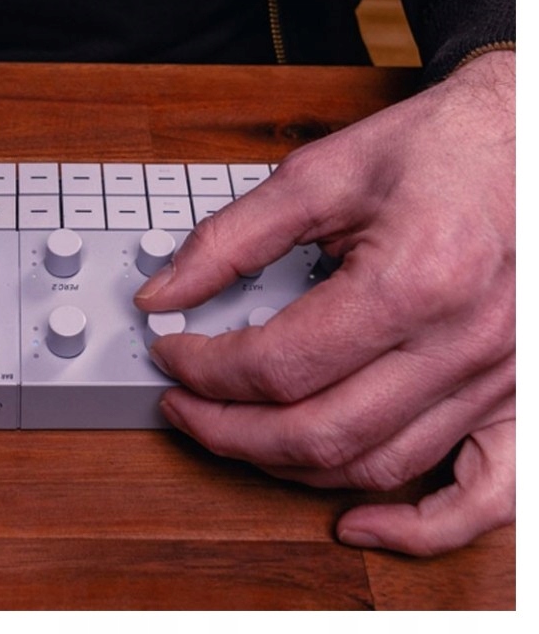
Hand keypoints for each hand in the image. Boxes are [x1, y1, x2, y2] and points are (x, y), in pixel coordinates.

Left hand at [135, 51, 514, 555]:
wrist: (529, 139)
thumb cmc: (440, 148)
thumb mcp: (322, 173)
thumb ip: (232, 238)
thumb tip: (165, 291)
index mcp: (413, 282)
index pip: (281, 364)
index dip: (205, 368)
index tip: (171, 351)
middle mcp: (462, 345)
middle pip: (322, 433)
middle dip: (228, 430)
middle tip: (181, 403)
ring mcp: (500, 381)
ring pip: (379, 467)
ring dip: (290, 466)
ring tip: (235, 433)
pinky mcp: (521, 397)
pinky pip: (483, 498)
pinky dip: (419, 527)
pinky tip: (358, 522)